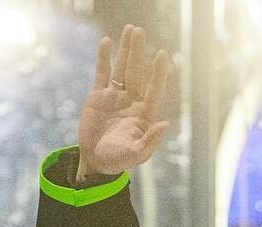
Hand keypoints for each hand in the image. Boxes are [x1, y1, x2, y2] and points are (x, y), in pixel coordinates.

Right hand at [77, 24, 171, 179]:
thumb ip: (151, 140)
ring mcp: (115, 97)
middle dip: (138, 52)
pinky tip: (106, 42)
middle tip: (139, 31)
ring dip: (125, 50)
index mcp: (144, 114)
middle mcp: (132, 101)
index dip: (158, 73)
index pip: (154, 89)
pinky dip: (103, 58)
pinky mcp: (97, 97)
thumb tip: (165, 123)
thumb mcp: (137, 154)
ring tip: (130, 30)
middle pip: (137, 72)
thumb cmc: (119, 160)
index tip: (161, 54)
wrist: (96, 160)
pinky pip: (101, 73)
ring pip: (121, 68)